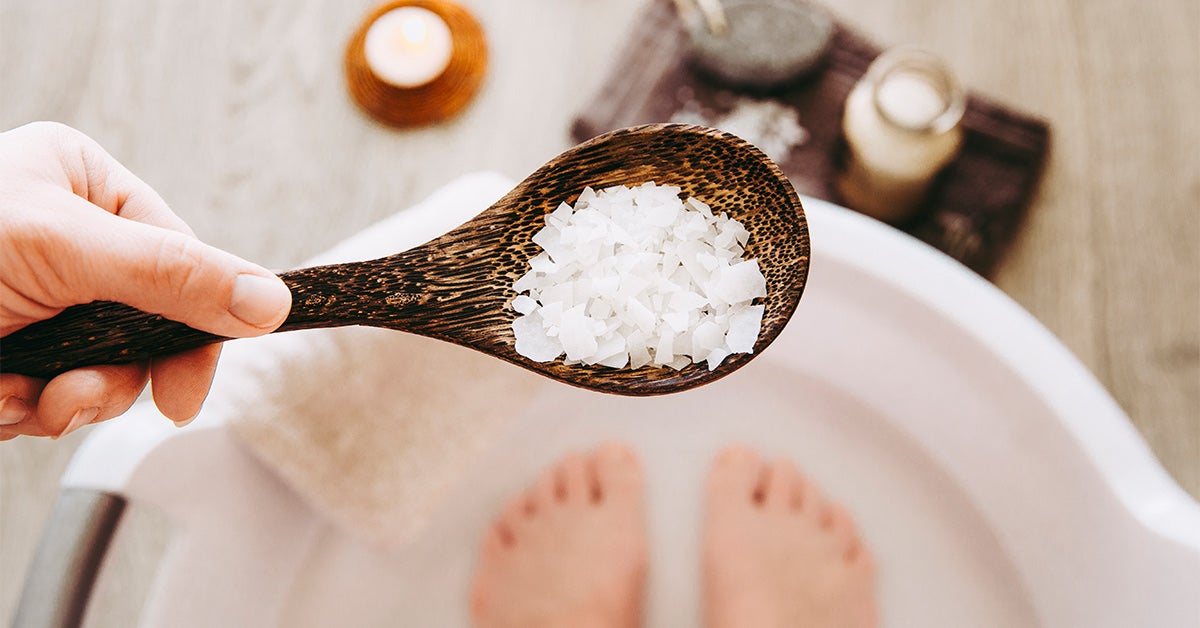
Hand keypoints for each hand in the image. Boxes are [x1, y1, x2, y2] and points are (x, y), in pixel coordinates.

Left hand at [0, 122, 291, 439]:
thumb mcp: (62, 249)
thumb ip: (172, 275)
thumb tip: (270, 299)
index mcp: (82, 184)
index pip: (180, 257)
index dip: (193, 326)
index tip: (187, 389)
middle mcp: (66, 239)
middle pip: (148, 322)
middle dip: (113, 372)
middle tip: (79, 394)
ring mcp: (40, 299)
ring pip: (105, 368)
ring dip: (69, 399)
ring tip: (23, 396)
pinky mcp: (13, 351)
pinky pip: (54, 395)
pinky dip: (27, 411)